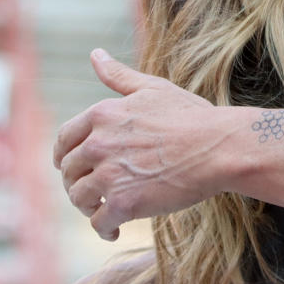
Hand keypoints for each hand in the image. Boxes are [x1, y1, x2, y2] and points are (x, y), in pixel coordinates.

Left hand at [54, 50, 230, 240]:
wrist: (219, 147)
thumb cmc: (192, 117)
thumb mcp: (153, 89)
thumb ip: (119, 75)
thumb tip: (95, 54)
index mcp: (102, 114)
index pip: (63, 140)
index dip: (64, 156)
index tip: (72, 167)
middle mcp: (98, 144)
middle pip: (68, 171)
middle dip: (79, 182)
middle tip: (96, 191)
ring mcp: (109, 174)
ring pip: (79, 197)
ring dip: (89, 206)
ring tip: (105, 209)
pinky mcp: (123, 202)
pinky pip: (98, 222)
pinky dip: (104, 229)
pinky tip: (115, 229)